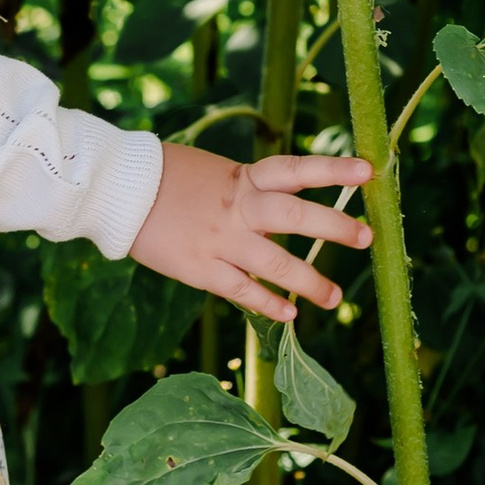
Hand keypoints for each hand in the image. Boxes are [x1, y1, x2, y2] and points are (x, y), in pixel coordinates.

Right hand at [128, 141, 374, 322]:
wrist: (117, 191)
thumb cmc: (168, 178)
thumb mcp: (215, 172)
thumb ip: (249, 190)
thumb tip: (283, 209)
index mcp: (244, 178)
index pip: (295, 169)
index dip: (332, 169)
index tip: (367, 171)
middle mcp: (238, 208)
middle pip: (294, 215)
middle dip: (334, 226)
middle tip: (366, 236)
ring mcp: (221, 240)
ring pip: (275, 263)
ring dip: (310, 281)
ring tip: (335, 298)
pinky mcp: (200, 268)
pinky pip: (241, 290)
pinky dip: (267, 303)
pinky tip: (289, 315)